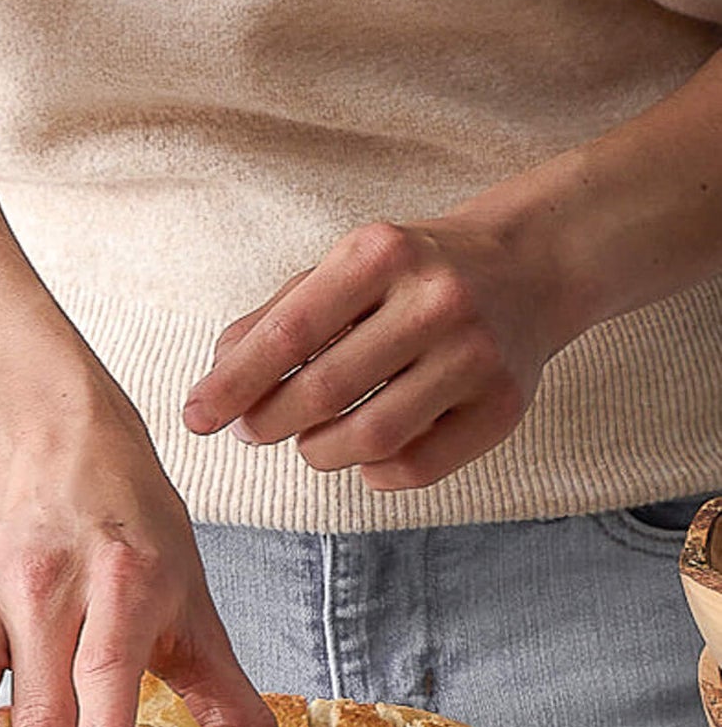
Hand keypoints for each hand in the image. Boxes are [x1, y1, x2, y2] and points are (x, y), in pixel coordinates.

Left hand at [182, 216, 587, 489]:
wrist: (530, 267)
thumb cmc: (412, 275)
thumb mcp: (344, 271)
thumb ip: (275, 319)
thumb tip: (216, 381)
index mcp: (382, 254)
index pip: (289, 333)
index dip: (233, 384)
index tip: (196, 418)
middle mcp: (435, 301)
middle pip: (322, 393)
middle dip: (268, 422)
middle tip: (251, 430)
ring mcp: (476, 355)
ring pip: (367, 440)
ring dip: (318, 452)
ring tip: (310, 439)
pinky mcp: (503, 407)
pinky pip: (414, 469)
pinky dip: (373, 472)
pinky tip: (365, 452)